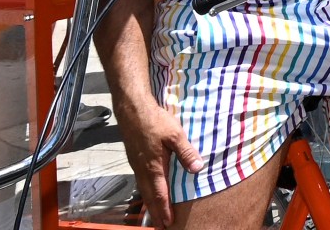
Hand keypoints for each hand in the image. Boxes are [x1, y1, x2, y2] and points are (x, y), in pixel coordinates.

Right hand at [115, 97, 199, 224]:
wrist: (132, 110)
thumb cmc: (155, 121)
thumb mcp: (175, 134)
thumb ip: (186, 152)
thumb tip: (197, 168)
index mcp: (154, 166)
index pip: (160, 194)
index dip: (164, 209)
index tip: (168, 223)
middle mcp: (142, 170)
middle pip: (149, 196)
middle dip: (156, 213)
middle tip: (161, 227)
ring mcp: (136, 165)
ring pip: (143, 190)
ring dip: (150, 204)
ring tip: (155, 215)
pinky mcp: (134, 159)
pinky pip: (140, 182)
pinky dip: (146, 192)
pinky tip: (149, 193)